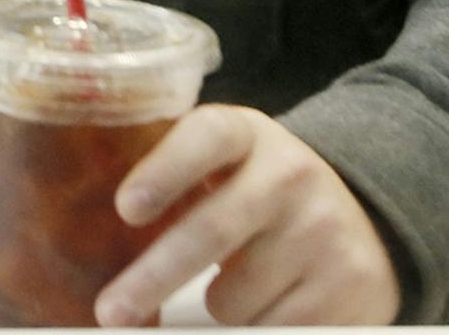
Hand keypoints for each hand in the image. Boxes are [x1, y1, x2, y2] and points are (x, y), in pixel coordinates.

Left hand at [96, 104, 400, 326]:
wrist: (359, 214)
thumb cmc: (253, 188)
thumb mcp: (221, 161)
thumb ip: (170, 176)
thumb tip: (89, 236)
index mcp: (244, 132)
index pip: (203, 138)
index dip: (163, 172)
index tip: (125, 210)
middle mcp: (289, 174)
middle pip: (211, 232)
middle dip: (153, 279)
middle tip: (111, 312)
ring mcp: (324, 231)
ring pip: (235, 297)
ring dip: (214, 307)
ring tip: (227, 284)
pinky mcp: (351, 285)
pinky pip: (274, 329)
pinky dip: (251, 329)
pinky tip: (262, 306)